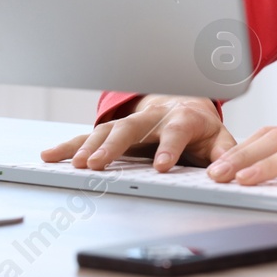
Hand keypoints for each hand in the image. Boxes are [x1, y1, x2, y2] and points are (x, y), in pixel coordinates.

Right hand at [41, 95, 235, 171]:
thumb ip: (224, 153)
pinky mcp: (114, 132)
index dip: (169, 148)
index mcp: (182, 119)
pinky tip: (50, 156)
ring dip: (89, 146)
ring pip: (106, 131)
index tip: (161, 166)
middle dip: (114, 145)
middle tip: (98, 164)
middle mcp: (152, 118)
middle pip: (131, 128)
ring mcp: (130, 124)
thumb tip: (226, 171)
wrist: (184, 105)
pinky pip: (88, 136)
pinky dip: (69, 145)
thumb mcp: (220, 138)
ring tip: (77, 164)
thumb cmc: (200, 127)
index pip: (175, 132)